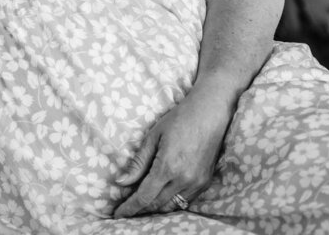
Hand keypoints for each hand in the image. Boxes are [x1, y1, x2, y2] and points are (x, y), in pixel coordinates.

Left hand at [112, 88, 231, 216]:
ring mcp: (196, 183)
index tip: (118, 213)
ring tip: (141, 205)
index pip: (144, 196)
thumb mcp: (153, 137)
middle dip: (140, 209)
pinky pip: (184, 200)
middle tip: (126, 208)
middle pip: (156, 204)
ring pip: (171, 205)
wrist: (209, 113)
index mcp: (168, 167)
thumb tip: (121, 182)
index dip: (130, 207)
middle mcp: (183, 179)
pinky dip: (171, 202)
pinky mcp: (205, 182)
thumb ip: (138, 163)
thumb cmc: (179, 120)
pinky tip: (161, 197)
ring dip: (155, 208)